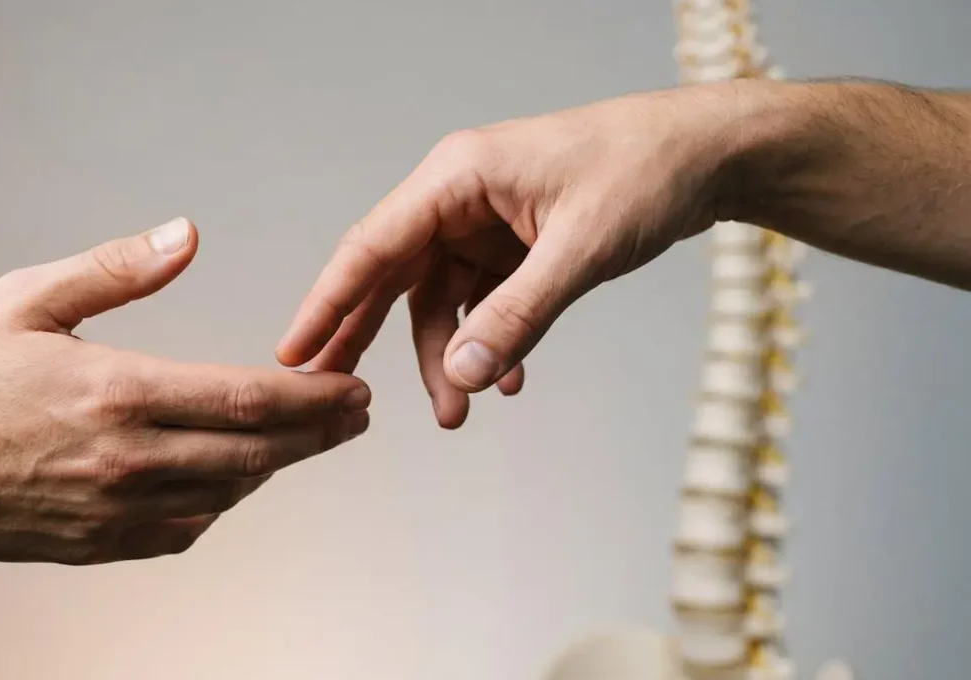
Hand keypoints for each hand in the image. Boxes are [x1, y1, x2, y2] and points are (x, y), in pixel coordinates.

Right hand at [0, 218, 371, 564]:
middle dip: (317, 436)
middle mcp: (125, 460)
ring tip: (306, 441)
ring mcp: (112, 511)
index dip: (313, 398)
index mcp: (117, 392)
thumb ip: (116, 268)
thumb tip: (187, 235)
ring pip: (226, 494)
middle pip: (255, 454)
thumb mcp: (27, 297)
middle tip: (354, 418)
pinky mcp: (96, 544)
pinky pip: (184, 531)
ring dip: (275, 467)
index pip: (247, 400)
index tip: (351, 389)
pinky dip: (221, 504)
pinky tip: (233, 481)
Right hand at [276, 87, 733, 427]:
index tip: (293, 351)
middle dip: (370, 339)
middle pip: (393, 276)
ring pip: (441, 300)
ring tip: (458, 411)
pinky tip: (509, 378)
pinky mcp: (515, 244)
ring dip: (448, 356)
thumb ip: (518, 316)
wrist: (709, 157)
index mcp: (457, 176)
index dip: (327, 302)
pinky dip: (490, 342)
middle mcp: (460, 197)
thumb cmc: (646, 172)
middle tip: (339, 396)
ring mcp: (487, 222)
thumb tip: (463, 375)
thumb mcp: (580, 249)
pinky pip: (484, 303)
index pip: (372, 245)